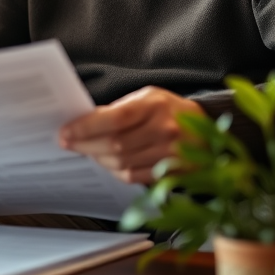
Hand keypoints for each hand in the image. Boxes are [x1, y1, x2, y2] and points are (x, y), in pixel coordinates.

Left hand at [58, 86, 203, 184]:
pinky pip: (134, 177)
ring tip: (87, 151)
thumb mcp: (147, 97)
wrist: (208, 128)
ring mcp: (170, 154)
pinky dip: (115, 171)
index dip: (86, 128)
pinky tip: (107, 162)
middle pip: (115, 145)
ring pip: (122, 164)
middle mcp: (164, 130)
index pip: (114, 119)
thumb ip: (119, 109)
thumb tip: (84, 123)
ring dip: (99, 159)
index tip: (65, 132)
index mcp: (154, 105)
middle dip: (86, 146)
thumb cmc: (169, 110)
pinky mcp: (172, 173)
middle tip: (68, 143)